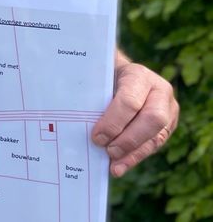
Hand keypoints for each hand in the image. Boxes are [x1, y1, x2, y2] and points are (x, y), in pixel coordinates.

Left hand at [91, 51, 178, 176]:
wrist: (119, 75)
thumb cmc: (104, 77)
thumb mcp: (97, 78)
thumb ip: (91, 93)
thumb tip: (74, 117)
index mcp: (139, 75)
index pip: (130, 101)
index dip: (114, 122)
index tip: (96, 137)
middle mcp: (159, 91)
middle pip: (152, 119)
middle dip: (128, 139)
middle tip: (108, 151)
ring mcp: (168, 109)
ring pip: (156, 136)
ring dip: (134, 154)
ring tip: (115, 167)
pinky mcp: (168, 126)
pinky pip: (155, 145)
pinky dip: (136, 157)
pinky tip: (121, 166)